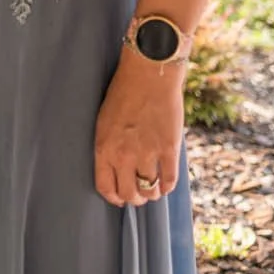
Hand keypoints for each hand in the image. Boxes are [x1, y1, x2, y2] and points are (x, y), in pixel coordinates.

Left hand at [94, 54, 183, 207]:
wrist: (148, 75)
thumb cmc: (123, 93)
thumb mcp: (104, 121)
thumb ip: (109, 146)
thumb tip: (115, 168)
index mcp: (104, 148)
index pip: (105, 187)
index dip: (113, 197)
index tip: (119, 198)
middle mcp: (123, 155)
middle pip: (129, 194)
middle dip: (134, 199)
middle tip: (139, 196)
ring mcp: (147, 153)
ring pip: (149, 190)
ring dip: (151, 194)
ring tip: (152, 190)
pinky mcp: (168, 149)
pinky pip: (169, 180)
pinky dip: (168, 187)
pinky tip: (166, 185)